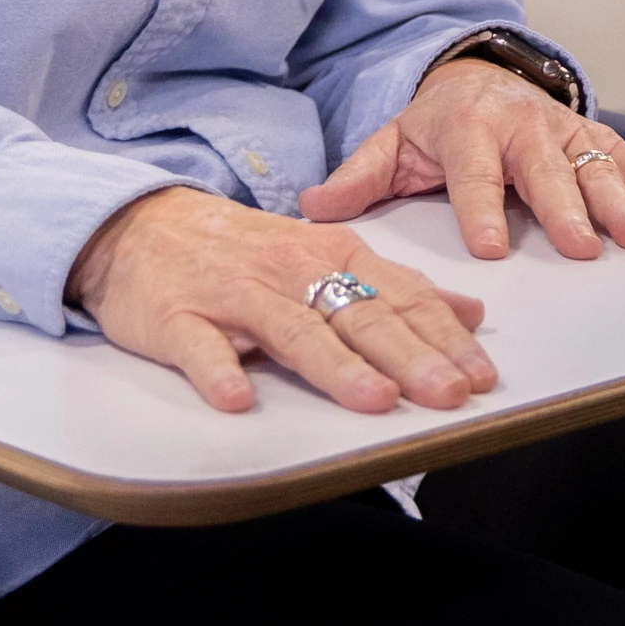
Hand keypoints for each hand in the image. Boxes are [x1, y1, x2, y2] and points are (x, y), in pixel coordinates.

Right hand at [68, 181, 496, 420]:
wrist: (141, 224)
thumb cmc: (244, 252)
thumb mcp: (327, 256)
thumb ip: (396, 286)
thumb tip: (470, 312)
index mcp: (334, 255)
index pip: (401, 296)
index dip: (445, 336)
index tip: (483, 376)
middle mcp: (291, 272)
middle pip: (359, 315)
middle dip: (410, 355)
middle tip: (450, 393)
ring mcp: (233, 295)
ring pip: (292, 331)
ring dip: (336, 367)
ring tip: (376, 401)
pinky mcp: (177, 317)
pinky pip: (199, 347)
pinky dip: (217, 372)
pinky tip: (238, 399)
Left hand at [300, 60, 624, 268]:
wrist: (476, 80)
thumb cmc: (434, 129)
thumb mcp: (390, 146)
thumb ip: (357, 178)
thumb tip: (310, 204)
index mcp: (468, 130)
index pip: (473, 174)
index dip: (482, 210)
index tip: (492, 250)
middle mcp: (523, 127)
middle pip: (545, 173)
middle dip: (564, 210)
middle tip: (581, 248)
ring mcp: (566, 133)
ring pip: (597, 167)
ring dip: (622, 202)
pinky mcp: (597, 139)